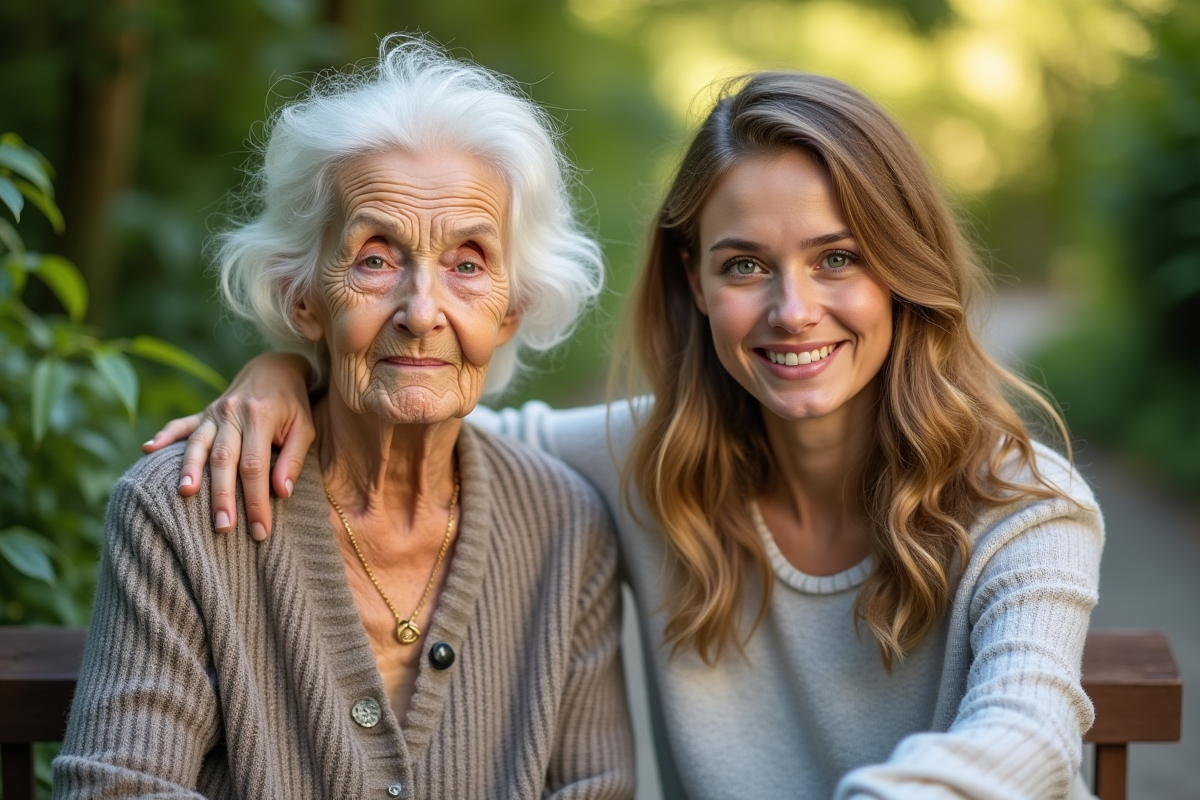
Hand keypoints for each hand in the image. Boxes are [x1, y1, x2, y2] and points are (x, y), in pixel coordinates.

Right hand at [143, 353, 315, 539]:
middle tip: (223, 528)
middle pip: (224, 459)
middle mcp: (233, 412)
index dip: (257, 500)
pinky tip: (147, 449)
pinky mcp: (202, 413)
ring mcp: (214, 411)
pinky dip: (164, 436)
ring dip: (190, 469)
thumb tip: (282, 493)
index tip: (261, 530)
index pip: (256, 466)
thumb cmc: (294, 406)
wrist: (275, 369)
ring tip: (185, 494)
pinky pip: (180, 424)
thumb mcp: (305, 428)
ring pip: (199, 444)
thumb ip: (294, 459)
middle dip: (222, 496)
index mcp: (261, 416)